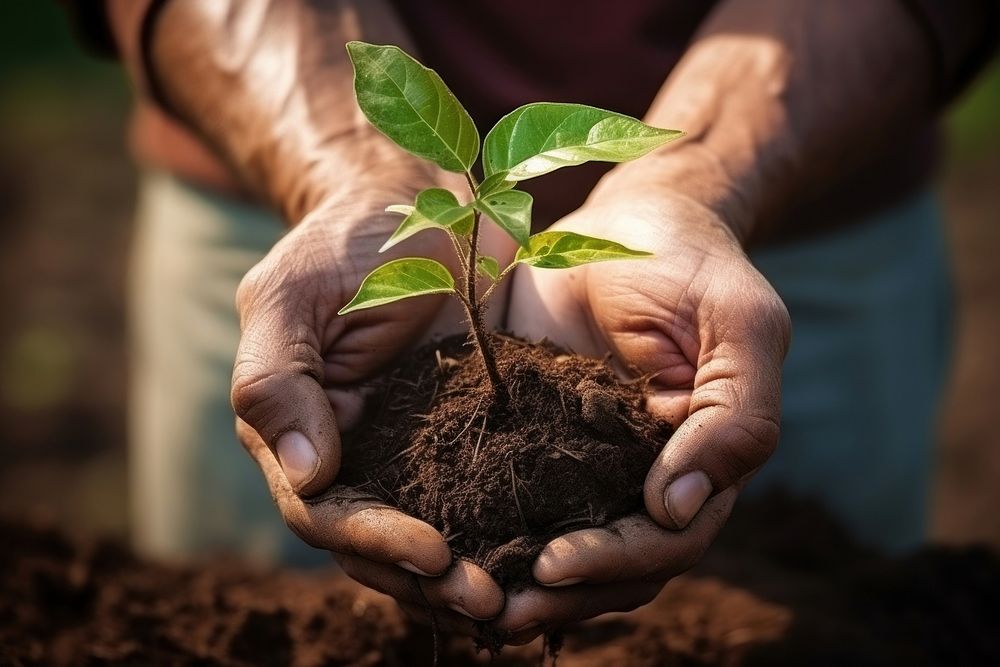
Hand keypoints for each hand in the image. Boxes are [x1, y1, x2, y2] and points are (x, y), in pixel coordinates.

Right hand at [232, 175, 512, 624]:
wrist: (423, 204)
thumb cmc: (348, 239)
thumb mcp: (292, 294)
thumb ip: (276, 377)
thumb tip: (302, 472)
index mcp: (298, 430)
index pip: (324, 511)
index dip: (374, 542)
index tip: (434, 555)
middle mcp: (352, 454)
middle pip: (376, 544)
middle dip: (427, 579)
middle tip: (489, 603)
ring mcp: (411, 450)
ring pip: (430, 534)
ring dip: (467, 575)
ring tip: (518, 603)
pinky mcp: (467, 435)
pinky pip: (480, 497)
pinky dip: (502, 533)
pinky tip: (545, 556)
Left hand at [497, 176, 789, 641]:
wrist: (627, 220)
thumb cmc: (693, 266)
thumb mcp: (739, 326)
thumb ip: (736, 415)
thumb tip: (681, 507)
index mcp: (699, 465)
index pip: (666, 540)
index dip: (616, 562)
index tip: (556, 566)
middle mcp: (641, 479)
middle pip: (609, 564)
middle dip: (557, 594)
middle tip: (497, 610)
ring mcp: (583, 463)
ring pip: (559, 545)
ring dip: (514, 580)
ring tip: (460, 598)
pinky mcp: (530, 436)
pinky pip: (509, 496)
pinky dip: (482, 527)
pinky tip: (438, 542)